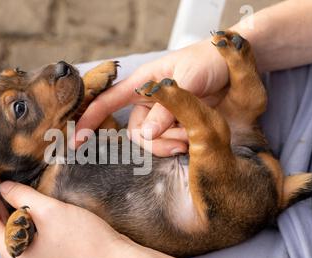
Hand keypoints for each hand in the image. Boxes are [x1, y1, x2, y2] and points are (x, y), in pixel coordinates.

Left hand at [0, 179, 131, 257]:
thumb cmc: (85, 241)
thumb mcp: (49, 210)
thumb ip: (22, 196)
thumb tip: (4, 187)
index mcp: (14, 256)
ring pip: (15, 235)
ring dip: (13, 213)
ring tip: (15, 191)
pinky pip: (29, 240)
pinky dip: (27, 222)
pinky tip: (34, 208)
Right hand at [74, 39, 227, 156]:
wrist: (236, 63)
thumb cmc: (210, 60)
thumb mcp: (189, 78)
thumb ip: (167, 106)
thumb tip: (147, 134)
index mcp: (143, 83)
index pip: (107, 102)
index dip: (89, 120)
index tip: (76, 140)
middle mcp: (148, 100)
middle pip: (135, 132)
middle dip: (154, 142)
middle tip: (180, 143)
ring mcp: (163, 114)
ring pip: (152, 141)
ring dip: (170, 144)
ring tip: (192, 137)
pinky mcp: (177, 125)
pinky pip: (169, 142)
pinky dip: (180, 144)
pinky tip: (194, 138)